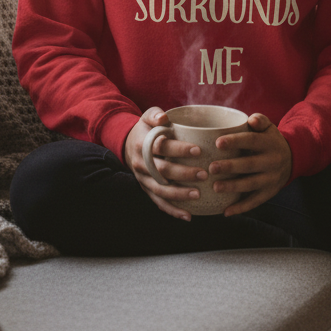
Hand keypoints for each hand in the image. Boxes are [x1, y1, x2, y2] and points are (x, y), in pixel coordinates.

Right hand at [124, 106, 207, 220]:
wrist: (127, 144)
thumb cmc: (145, 129)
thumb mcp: (147, 116)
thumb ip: (155, 114)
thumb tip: (163, 118)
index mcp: (143, 144)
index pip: (162, 147)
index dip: (179, 149)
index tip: (198, 150)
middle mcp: (141, 163)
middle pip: (163, 171)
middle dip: (184, 173)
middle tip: (204, 174)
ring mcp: (143, 179)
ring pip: (160, 190)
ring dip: (179, 194)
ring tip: (198, 195)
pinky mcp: (146, 190)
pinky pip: (158, 203)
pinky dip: (172, 210)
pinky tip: (188, 215)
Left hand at [209, 113, 292, 215]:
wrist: (291, 159)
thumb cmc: (270, 140)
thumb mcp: (269, 127)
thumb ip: (260, 120)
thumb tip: (251, 119)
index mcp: (269, 143)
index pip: (252, 140)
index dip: (235, 141)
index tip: (218, 143)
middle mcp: (272, 161)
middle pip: (249, 164)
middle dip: (230, 167)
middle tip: (212, 168)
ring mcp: (271, 179)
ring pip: (251, 184)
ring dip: (233, 187)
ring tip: (215, 187)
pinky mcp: (269, 193)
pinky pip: (255, 202)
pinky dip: (240, 208)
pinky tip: (225, 211)